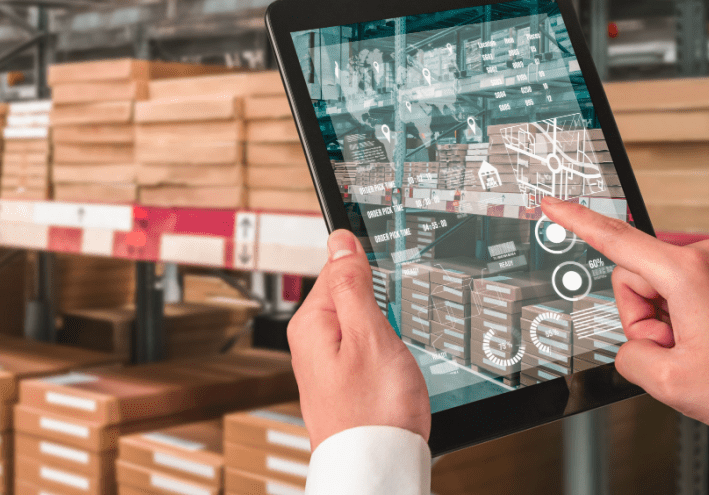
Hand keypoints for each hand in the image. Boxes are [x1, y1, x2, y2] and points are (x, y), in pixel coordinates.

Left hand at [287, 229, 430, 449]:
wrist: (377, 468)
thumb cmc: (374, 411)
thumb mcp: (369, 334)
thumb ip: (352, 284)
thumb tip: (339, 240)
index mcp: (312, 322)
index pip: (338, 267)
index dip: (370, 267)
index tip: (392, 273)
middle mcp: (312, 341)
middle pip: (349, 293)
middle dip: (378, 298)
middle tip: (397, 321)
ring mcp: (326, 362)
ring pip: (360, 321)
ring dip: (382, 324)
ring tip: (396, 347)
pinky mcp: (342, 380)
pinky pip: (362, 346)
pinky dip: (381, 346)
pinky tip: (392, 362)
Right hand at [541, 197, 708, 438]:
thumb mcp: (674, 386)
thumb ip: (629, 359)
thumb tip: (633, 347)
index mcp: (687, 274)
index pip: (614, 239)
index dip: (575, 220)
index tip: (552, 204)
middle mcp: (708, 257)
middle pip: (639, 278)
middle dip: (645, 319)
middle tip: (677, 352)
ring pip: (667, 286)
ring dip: (672, 321)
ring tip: (704, 350)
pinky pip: (695, 288)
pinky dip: (694, 316)